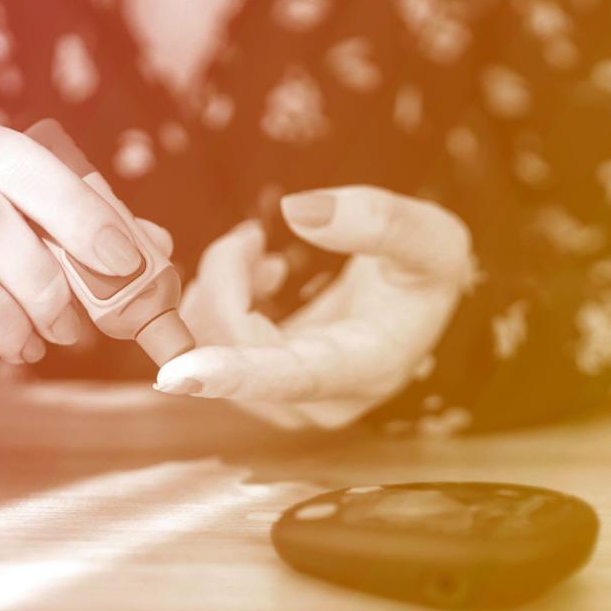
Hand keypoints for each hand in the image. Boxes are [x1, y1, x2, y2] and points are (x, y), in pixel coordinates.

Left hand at [155, 185, 473, 428]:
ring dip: (219, 283)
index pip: (291, 378)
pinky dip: (217, 296)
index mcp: (366, 368)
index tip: (179, 373)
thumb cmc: (426, 275)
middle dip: (225, 278)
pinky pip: (208, 342)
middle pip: (233, 346)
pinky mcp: (258, 383)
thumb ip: (378, 220)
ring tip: (256, 251)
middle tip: (251, 237)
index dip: (233, 373)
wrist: (413, 304)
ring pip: (209, 343)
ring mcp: (283, 397)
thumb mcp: (432, 237)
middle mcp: (319, 398)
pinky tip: (254, 275)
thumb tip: (298, 211)